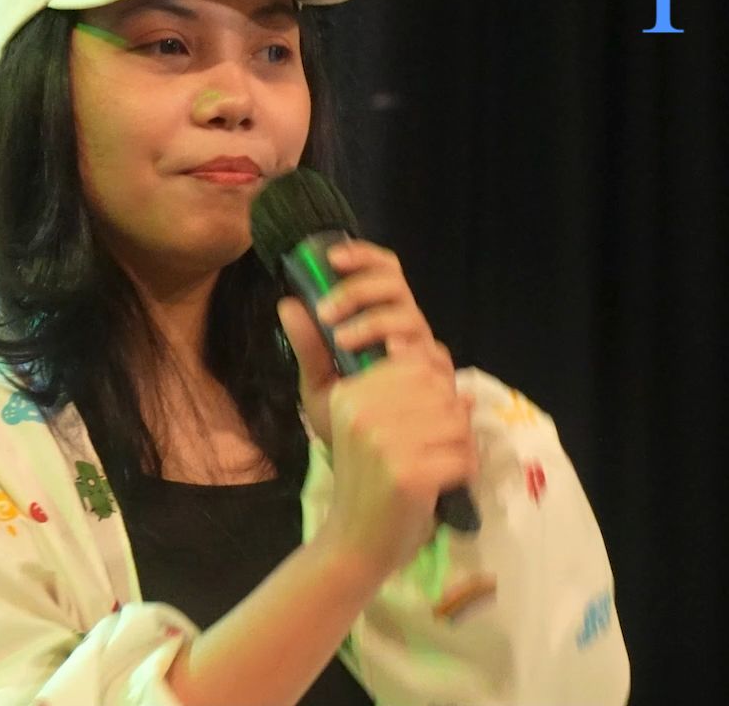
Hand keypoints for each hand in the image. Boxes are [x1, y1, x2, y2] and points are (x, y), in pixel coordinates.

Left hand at [274, 239, 453, 443]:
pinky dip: (408, 349)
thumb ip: (308, 348)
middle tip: (327, 312)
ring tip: (343, 340)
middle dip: (360, 291)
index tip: (331, 258)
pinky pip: (429, 356)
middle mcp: (409, 331)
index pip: (383, 273)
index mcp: (383, 321)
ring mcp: (427, 355)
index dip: (362, 256)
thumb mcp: (319, 385)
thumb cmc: (351, 422)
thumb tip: (287, 304)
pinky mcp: (441, 382)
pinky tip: (389, 353)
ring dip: (375, 320)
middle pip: (397, 287)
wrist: (373, 471)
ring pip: (411, 317)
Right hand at [317, 354, 476, 574]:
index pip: (419, 368)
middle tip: (435, 451)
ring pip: (458, 422)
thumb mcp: (377, 432)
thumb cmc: (369, 486)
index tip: (419, 427)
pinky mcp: (409, 474)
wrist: (352, 544)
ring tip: (440, 467)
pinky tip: (444, 486)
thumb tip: (467, 394)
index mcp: (350, 394)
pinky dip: (465, 473)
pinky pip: (464, 458)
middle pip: (441, 391)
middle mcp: (362, 412)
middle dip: (451, 420)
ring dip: (461, 447)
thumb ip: (414, 403)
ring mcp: (383, 442)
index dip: (435, 395)